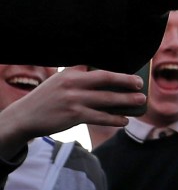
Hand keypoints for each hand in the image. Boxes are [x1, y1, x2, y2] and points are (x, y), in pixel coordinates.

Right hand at [0, 67, 144, 158]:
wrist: (24, 117)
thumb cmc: (48, 97)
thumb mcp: (60, 80)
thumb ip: (79, 74)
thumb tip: (105, 73)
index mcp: (71, 73)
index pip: (100, 69)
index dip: (119, 72)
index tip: (135, 74)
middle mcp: (73, 84)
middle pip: (106, 80)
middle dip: (126, 82)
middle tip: (141, 85)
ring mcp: (73, 101)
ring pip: (106, 100)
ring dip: (126, 101)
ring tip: (140, 102)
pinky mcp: (73, 116)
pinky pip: (99, 117)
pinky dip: (113, 119)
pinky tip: (124, 120)